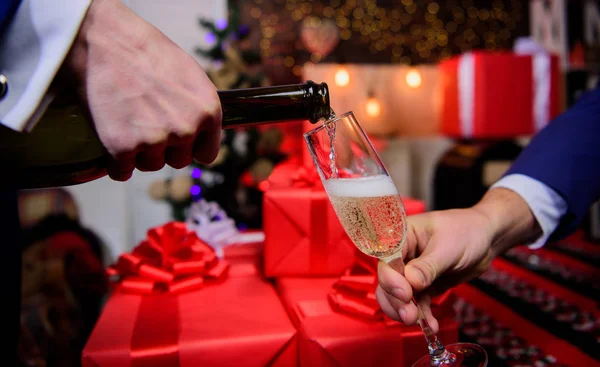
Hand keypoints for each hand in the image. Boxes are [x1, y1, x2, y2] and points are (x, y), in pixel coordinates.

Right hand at [64, 0, 220, 180]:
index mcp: (208, 112)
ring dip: (140, 153)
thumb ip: (199, 109)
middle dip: (165, 148)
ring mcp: (154, 140)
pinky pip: (122, 172)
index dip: (191, 147)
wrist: (106, 42)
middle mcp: (186, 130)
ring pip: (151, 165)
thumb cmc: (148, 54)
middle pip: (178, 161)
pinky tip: (112, 139)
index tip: (178, 140)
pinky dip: (115, 163)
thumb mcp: (190, 76)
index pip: (206, 154)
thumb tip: (200, 133)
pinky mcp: (122, 147)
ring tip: (128, 121)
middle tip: (146, 122)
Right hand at [376, 188, 540, 331]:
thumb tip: (411, 282)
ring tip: (419, 322)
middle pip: (388, 281)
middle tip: (410, 315)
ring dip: (405, 311)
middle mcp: (402, 255)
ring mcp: (411, 272)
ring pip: (397, 296)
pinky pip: (416, 303)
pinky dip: (422, 316)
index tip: (404, 294)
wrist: (485, 239)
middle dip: (396, 300)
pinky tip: (431, 325)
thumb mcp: (448, 247)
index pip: (387, 259)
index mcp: (402, 236)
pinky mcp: (423, 286)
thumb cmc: (466, 231)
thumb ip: (428, 266)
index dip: (390, 278)